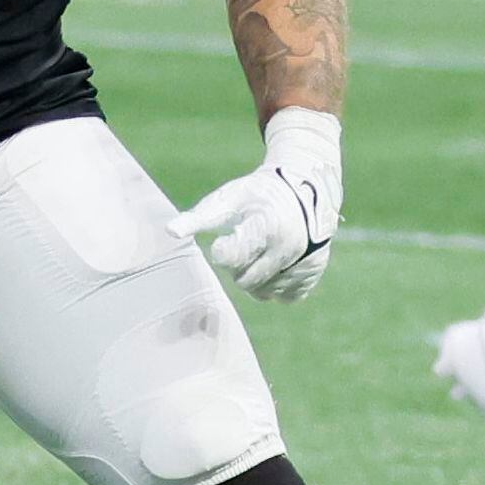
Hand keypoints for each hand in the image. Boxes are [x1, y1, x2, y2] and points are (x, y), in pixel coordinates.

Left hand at [171, 108, 341, 303]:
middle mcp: (289, 247)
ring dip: (255, 278)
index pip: (230, 260)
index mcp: (265, 227)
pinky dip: (277, 285)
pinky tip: (275, 264)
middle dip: (238, 266)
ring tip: (259, 252)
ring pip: (265, 293)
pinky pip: (287, 296)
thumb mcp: (228, 198)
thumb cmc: (257, 194)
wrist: (305, 188)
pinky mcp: (314, 271)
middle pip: (245, 281)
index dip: (223, 250)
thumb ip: (199, 217)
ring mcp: (304, 261)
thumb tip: (170, 231)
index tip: (226, 237)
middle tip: (245, 243)